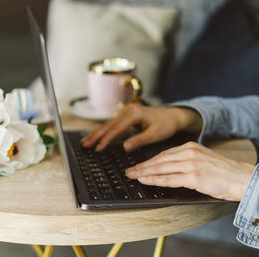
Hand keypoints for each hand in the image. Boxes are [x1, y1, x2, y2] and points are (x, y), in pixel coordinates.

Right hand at [81, 104, 201, 151]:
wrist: (173, 116)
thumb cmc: (166, 125)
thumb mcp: (155, 134)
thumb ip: (139, 140)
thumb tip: (124, 147)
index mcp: (134, 113)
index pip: (116, 128)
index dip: (106, 139)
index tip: (98, 148)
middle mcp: (128, 110)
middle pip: (108, 125)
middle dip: (96, 135)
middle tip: (85, 145)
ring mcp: (126, 112)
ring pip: (108, 124)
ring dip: (97, 133)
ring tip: (85, 142)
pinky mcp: (126, 116)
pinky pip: (112, 124)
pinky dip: (103, 131)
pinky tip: (96, 136)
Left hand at [125, 142, 254, 200]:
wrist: (243, 178)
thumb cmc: (223, 172)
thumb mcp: (202, 159)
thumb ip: (185, 160)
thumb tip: (166, 168)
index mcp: (190, 147)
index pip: (163, 154)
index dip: (148, 161)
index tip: (137, 166)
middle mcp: (189, 153)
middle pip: (159, 160)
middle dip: (142, 166)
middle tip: (128, 171)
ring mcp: (191, 164)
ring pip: (161, 168)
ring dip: (144, 172)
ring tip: (133, 176)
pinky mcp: (194, 176)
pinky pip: (170, 178)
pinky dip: (155, 179)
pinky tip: (145, 180)